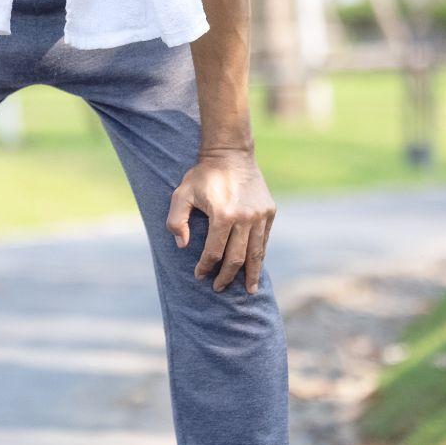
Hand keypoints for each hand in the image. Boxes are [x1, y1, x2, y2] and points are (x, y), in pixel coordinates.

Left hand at [166, 149, 275, 292]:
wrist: (231, 154)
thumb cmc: (203, 175)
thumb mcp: (181, 194)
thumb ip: (176, 221)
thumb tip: (183, 245)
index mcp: (223, 215)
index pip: (214, 252)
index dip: (206, 266)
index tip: (200, 275)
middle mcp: (245, 218)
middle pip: (237, 258)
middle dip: (227, 276)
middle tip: (219, 287)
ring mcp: (260, 215)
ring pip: (256, 253)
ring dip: (252, 273)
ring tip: (250, 290)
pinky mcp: (269, 211)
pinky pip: (264, 240)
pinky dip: (259, 255)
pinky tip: (256, 267)